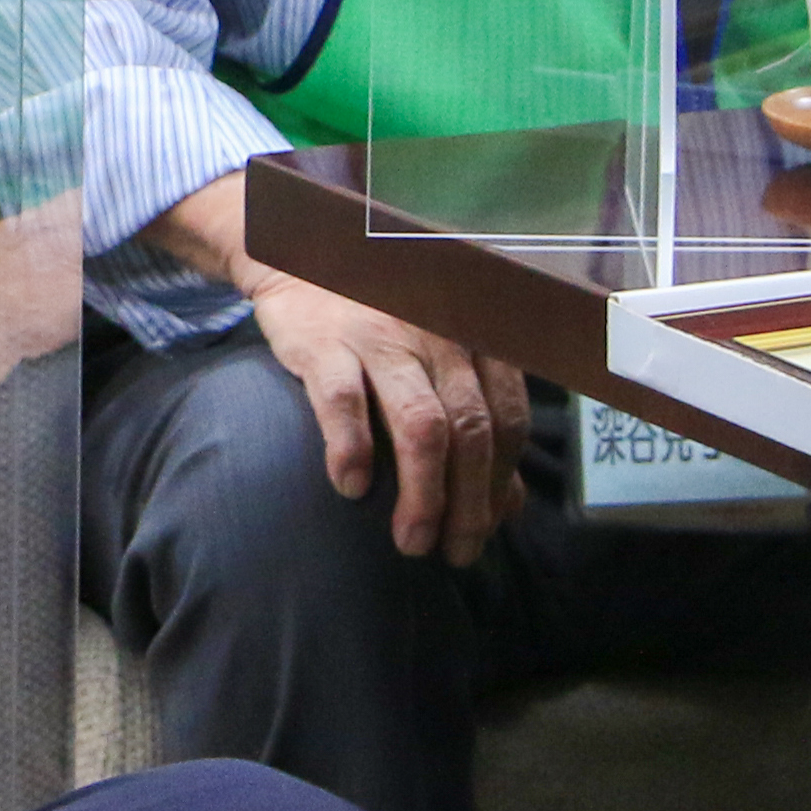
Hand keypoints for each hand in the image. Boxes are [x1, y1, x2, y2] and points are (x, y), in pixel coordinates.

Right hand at [247, 274, 531, 565]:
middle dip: (468, 503)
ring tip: (410, 542)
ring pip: (421, 424)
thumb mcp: (436, 360)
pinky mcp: (325, 341)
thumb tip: (510, 505)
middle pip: (471, 430)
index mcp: (473, 338)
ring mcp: (382, 336)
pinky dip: (352, 450)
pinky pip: (345, 401)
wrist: (300, 258)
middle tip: (453, 553)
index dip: (500, 482)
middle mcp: (438, 335)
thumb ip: (475, 424)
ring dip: (421, 493)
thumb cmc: (377, 321)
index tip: (484, 529)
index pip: (507, 420)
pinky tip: (350, 488)